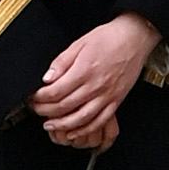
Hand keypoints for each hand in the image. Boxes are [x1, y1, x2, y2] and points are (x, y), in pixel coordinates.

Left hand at [29, 11, 159, 149]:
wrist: (134, 38)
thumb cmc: (108, 38)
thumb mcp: (80, 42)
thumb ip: (62, 61)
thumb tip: (46, 78)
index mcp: (84, 70)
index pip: (56, 91)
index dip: (41, 98)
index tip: (34, 97)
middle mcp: (95, 86)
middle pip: (65, 106)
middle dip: (46, 111)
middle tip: (36, 110)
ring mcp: (107, 96)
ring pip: (80, 118)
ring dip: (62, 125)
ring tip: (49, 125)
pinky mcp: (116, 101)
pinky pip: (99, 122)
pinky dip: (84, 130)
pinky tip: (73, 132)